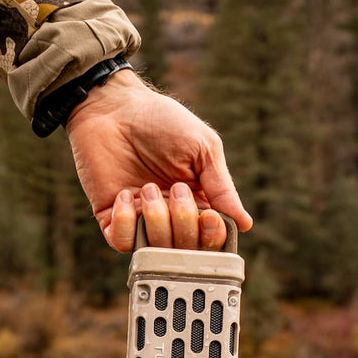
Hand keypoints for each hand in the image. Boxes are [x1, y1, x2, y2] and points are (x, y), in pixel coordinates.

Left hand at [65, 69, 251, 251]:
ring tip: (148, 187)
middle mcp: (171, 217)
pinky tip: (124, 195)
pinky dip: (126, 223)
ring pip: (155, 249)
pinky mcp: (112, 218)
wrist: (114, 107)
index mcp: (199, 202)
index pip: (212, 240)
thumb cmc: (162, 122)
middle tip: (176, 188)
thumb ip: (221, 187)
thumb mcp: (202, 148)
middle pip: (186, 250)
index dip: (212, 236)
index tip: (208, 215)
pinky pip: (122, 242)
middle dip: (183, 222)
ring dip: (156, 219)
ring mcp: (141, 220)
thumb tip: (245, 224)